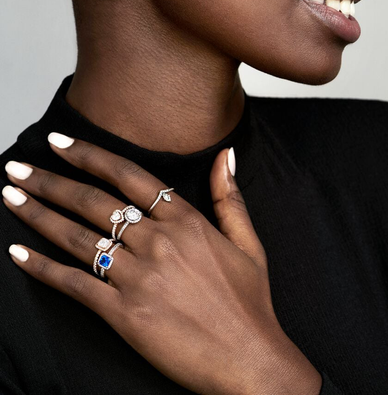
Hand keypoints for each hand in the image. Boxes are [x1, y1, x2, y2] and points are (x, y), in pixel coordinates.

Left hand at [3, 134, 321, 393]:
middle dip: (50, 182)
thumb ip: (230, 196)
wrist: (248, 357)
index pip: (128, 176)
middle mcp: (158, 244)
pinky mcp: (125, 314)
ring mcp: (138, 278)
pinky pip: (76, 285)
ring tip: (10, 197)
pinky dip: (43, 269)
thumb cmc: (249, 301)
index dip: (89, 156)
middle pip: (94, 203)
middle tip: (17, 170)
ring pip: (77, 238)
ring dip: (39, 215)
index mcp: (186, 223)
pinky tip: (19, 255)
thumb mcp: (248, 242)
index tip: (59, 143)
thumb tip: (224, 156)